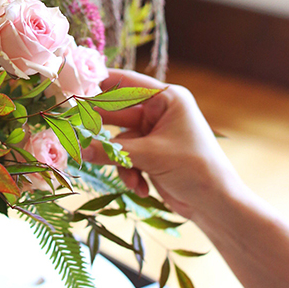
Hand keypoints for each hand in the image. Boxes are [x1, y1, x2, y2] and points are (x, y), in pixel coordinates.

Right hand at [88, 68, 242, 224]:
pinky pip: (126, 157)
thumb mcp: (151, 156)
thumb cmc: (195, 169)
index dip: (98, 82)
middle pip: (117, 113)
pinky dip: (129, 172)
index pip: (126, 83)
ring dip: (120, 161)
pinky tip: (141, 187)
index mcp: (167, 99)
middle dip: (100, 129)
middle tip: (73, 131)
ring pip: (118, 141)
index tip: (71, 84)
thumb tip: (77, 149)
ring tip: (129, 176)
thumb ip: (112, 151)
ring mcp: (154, 134)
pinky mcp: (151, 154)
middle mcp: (160, 112)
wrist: (216, 205)